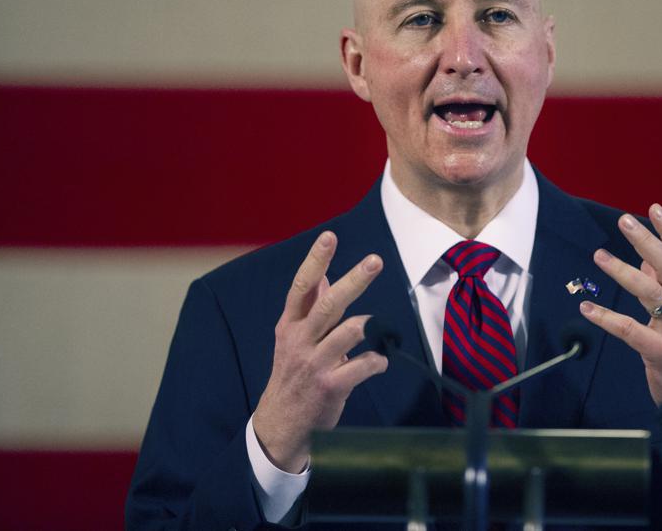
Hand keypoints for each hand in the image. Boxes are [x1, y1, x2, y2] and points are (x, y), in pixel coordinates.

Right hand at [253, 230, 387, 472]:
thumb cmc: (292, 375)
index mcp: (290, 325)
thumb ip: (308, 309)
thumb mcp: (292, 339)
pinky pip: (364, 364)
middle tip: (374, 261)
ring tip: (380, 330)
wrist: (281, 425)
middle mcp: (300, 341)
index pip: (302, 287)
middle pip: (329, 303)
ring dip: (371, 327)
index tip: (329, 236)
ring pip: (350, 331)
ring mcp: (315, 364)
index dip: (315, 260)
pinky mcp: (331, 386)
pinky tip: (379, 361)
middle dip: (354, 280)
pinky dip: (378, 360)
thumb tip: (321, 277)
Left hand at [579, 204, 661, 418]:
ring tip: (599, 256)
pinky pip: (629, 329)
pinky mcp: (661, 352)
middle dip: (647, 240)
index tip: (654, 208)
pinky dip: (606, 317)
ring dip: (622, 271)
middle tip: (624, 221)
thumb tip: (646, 255)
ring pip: (651, 292)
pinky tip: (586, 308)